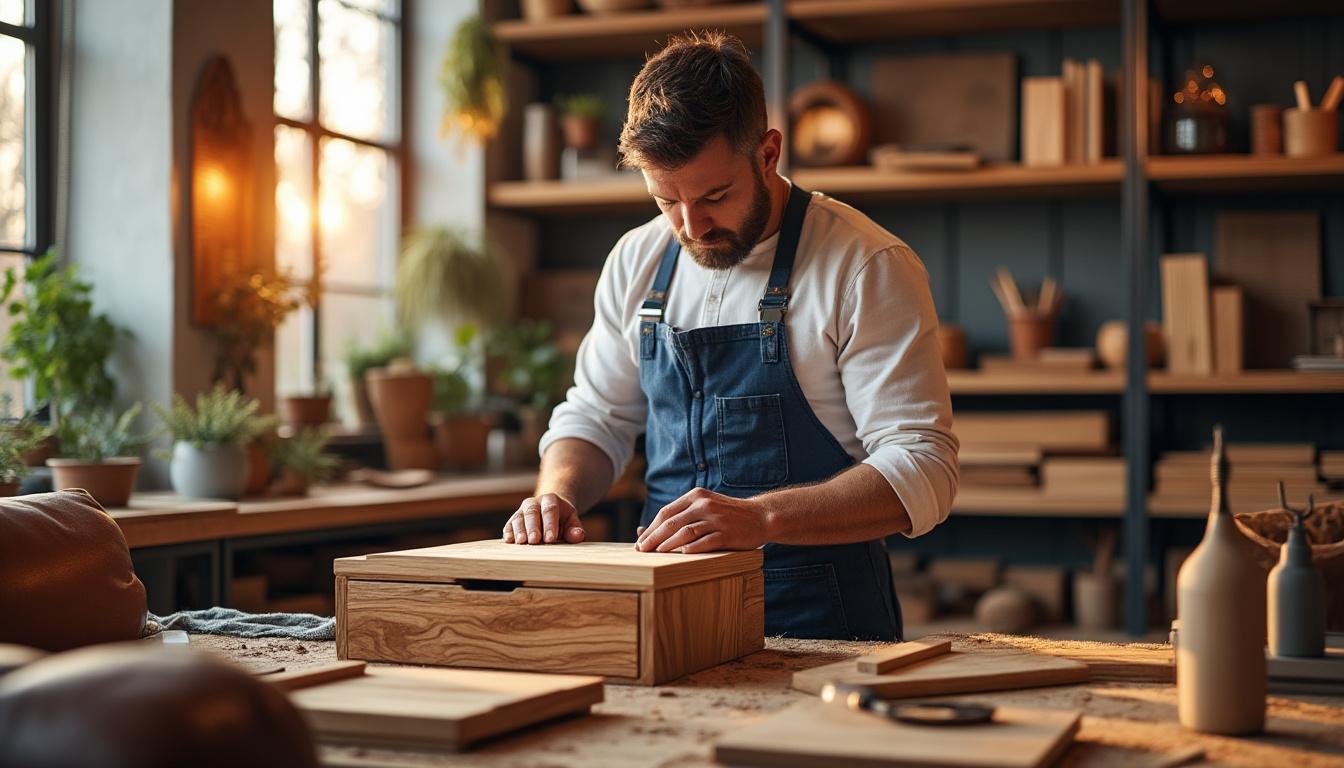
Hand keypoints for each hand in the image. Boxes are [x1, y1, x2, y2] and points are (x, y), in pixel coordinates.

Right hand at [503, 493, 584, 544]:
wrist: (548, 511)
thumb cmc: (562, 519)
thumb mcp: (571, 521)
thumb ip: (575, 529)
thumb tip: (578, 535)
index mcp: (550, 500)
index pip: (550, 510)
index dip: (550, 524)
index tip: (551, 539)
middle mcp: (533, 503)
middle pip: (532, 512)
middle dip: (533, 527)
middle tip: (535, 541)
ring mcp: (521, 511)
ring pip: (518, 518)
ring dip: (519, 530)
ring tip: (521, 542)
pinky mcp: (512, 521)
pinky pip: (509, 525)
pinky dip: (508, 533)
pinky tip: (509, 541)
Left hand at [634, 487, 767, 553]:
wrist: (760, 516)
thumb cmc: (727, 515)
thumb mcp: (705, 506)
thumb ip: (681, 515)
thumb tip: (644, 530)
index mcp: (696, 496)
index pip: (667, 512)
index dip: (651, 528)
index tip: (640, 541)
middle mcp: (704, 505)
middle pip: (672, 522)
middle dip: (653, 537)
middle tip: (641, 550)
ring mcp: (716, 519)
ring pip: (685, 532)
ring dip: (667, 545)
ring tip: (656, 554)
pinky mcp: (727, 534)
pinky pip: (704, 542)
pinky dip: (691, 549)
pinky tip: (680, 555)